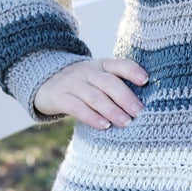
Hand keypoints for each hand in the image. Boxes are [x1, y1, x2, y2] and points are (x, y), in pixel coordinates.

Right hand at [34, 58, 148, 129]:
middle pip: (108, 83)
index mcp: (102, 65)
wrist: (46, 81)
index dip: (132, 71)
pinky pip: (77, 107)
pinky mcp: (60, 97)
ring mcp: (73, 83)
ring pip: (95, 97)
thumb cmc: (83, 84)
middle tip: (138, 111)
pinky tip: (104, 126)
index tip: (146, 80)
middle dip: (125, 97)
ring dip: (112, 110)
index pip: (119, 64)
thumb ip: (115, 85)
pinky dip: (91, 117)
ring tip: (126, 122)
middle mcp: (88, 71)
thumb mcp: (97, 78)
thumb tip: (142, 105)